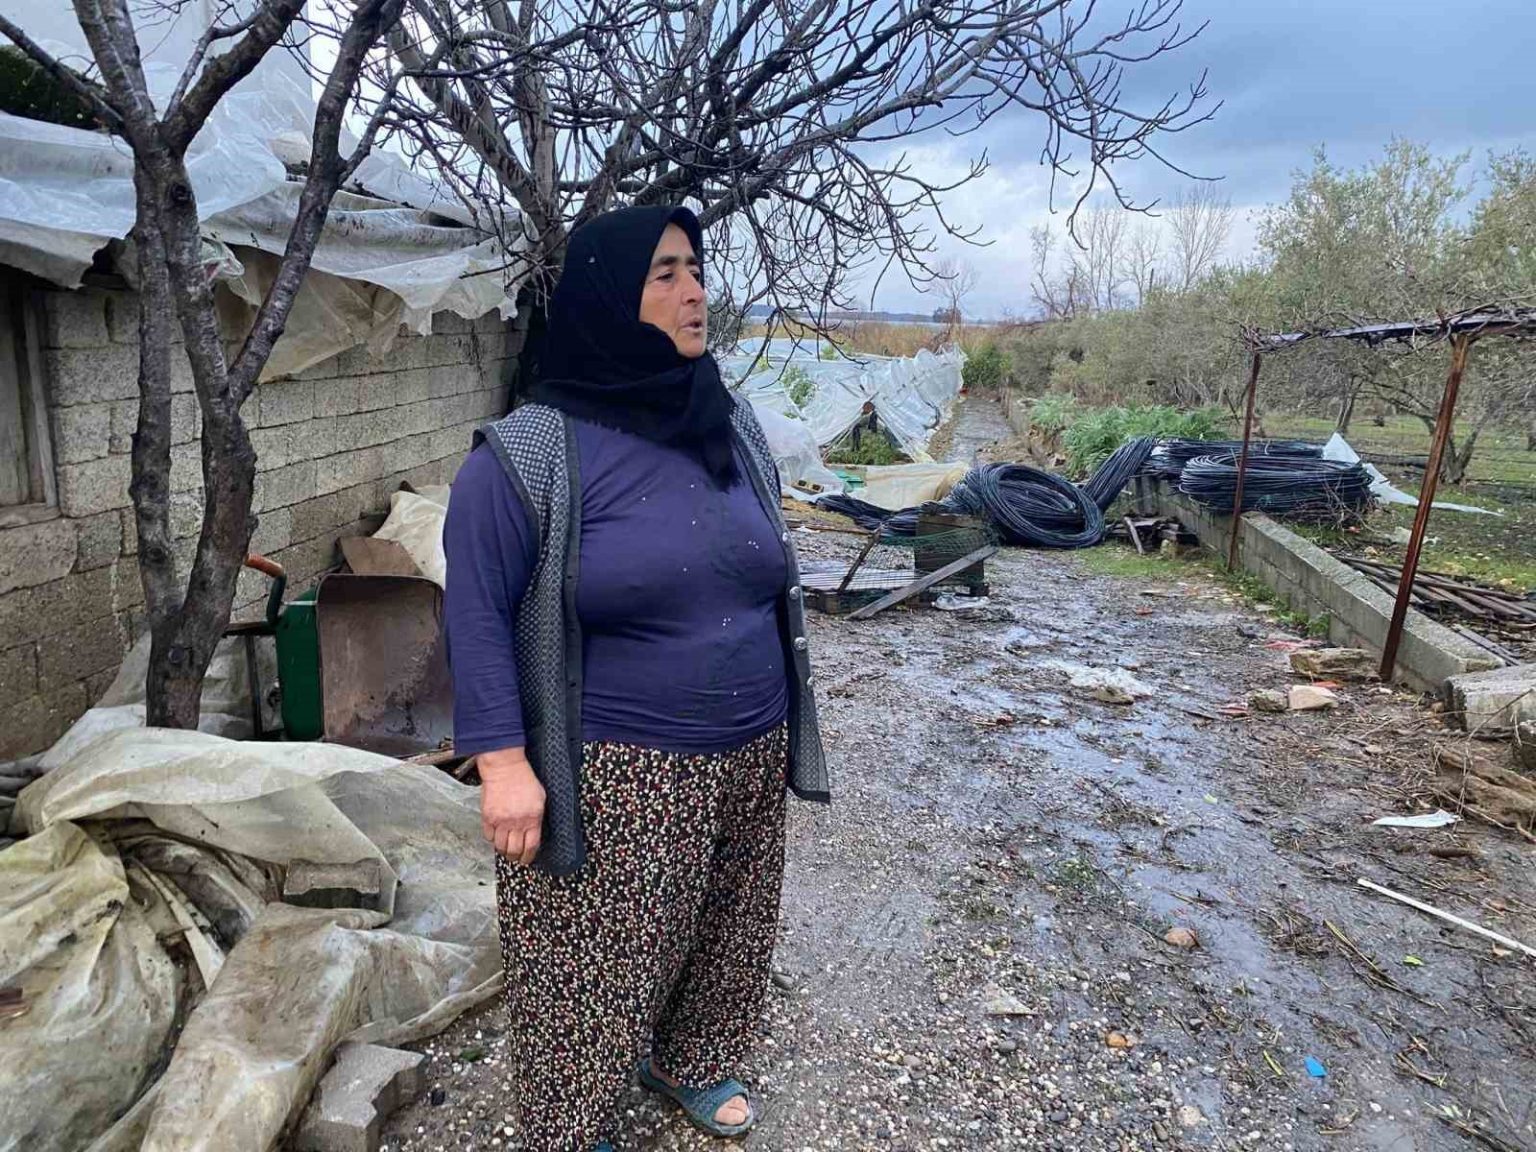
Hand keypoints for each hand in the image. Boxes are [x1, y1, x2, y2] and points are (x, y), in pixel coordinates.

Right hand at [478, 747, 544, 865]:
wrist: (505, 767)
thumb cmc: (524, 779)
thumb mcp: (540, 798)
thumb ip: (537, 817)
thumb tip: (535, 832)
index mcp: (532, 818)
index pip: (531, 846)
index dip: (528, 857)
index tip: (527, 860)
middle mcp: (516, 822)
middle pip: (514, 850)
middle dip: (515, 857)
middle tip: (515, 857)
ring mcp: (501, 820)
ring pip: (500, 846)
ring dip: (503, 851)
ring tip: (505, 849)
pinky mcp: (488, 817)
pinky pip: (489, 836)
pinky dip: (492, 839)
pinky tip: (496, 836)